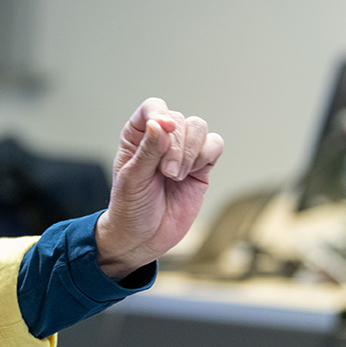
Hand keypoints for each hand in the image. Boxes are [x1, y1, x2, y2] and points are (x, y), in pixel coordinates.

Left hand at [95, 98, 223, 279]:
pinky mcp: (201, 167)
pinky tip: (192, 174)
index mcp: (138, 135)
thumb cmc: (130, 208)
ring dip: (191, 152)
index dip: (161, 115)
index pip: (153, 107)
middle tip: (168, 174)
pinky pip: (214, 145)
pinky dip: (206, 156)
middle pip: (180, 119)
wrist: (144, 238)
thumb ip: (148, 150)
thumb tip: (160, 124)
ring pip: (199, 128)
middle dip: (177, 146)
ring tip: (177, 176)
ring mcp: (182, 152)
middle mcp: (161, 139)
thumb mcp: (133, 178)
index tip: (163, 132)